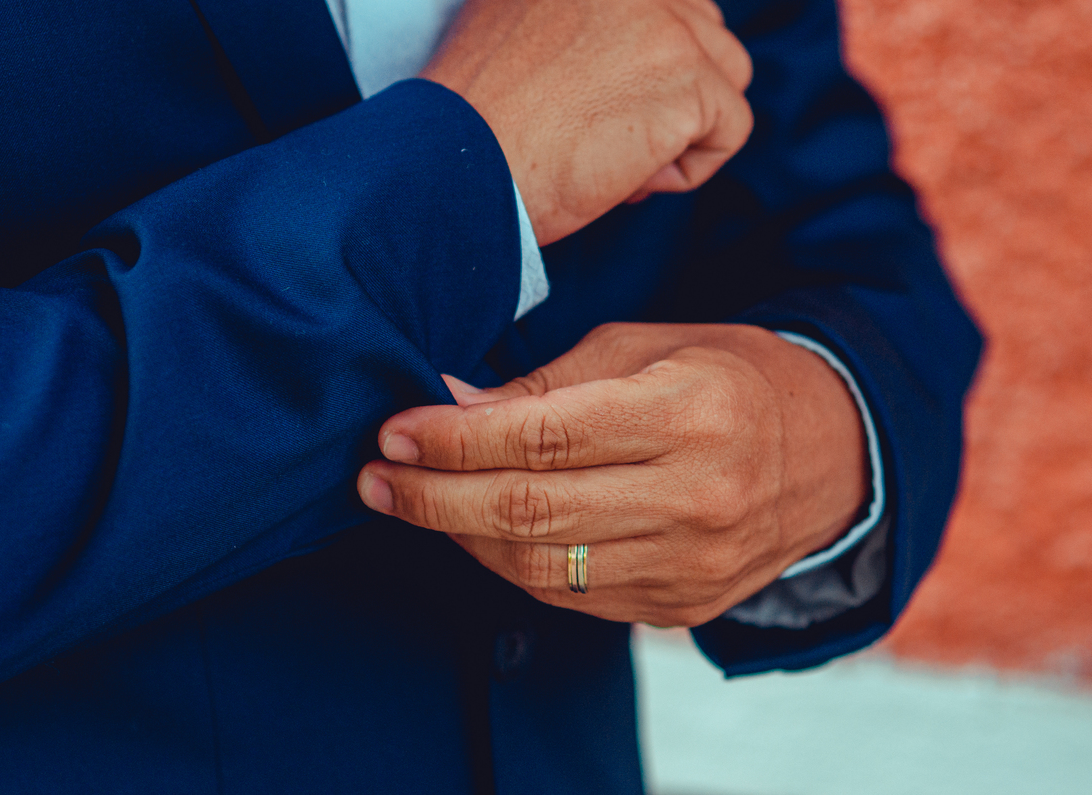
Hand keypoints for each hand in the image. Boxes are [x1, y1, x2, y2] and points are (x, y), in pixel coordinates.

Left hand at [357, 323, 868, 625]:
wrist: (830, 452)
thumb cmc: (727, 376)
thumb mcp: (644, 348)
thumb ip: (545, 383)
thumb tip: (447, 401)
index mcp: (691, 415)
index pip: (543, 437)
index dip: (455, 440)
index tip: (396, 430)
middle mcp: (697, 499)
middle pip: (532, 513)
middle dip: (434, 497)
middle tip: (376, 478)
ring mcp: (693, 565)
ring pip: (541, 569)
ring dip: (461, 535)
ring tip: (416, 501)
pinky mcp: (683, 605)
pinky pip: (571, 598)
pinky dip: (512, 565)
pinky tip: (478, 531)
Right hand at [420, 0, 752, 244]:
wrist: (453, 168)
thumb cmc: (472, 122)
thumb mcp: (514, 24)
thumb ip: (577, 18)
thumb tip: (625, 54)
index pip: (664, 8)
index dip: (641, 66)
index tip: (594, 106)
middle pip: (704, 35)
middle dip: (668, 95)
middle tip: (598, 138)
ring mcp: (667, 23)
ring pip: (725, 79)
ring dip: (680, 130)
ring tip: (611, 158)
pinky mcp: (689, 80)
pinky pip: (730, 131)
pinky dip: (686, 171)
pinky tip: (625, 179)